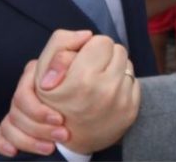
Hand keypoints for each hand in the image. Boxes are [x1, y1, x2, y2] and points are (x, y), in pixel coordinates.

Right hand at [0, 28, 93, 156]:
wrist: (88, 112)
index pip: (23, 93)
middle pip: (16, 111)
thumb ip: (77, 48)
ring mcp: (16, 111)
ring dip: (29, 139)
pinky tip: (14, 153)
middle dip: (38, 126)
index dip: (39, 108)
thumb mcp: (80, 64)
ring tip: (51, 147)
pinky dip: (4, 144)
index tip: (60, 119)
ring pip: (8, 125)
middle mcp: (24, 93)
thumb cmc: (79, 85)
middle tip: (62, 134)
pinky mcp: (13, 129)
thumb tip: (85, 35)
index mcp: (35, 78)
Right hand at [37, 34, 140, 153]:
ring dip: (114, 69)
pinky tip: (107, 95)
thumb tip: (87, 34)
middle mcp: (106, 91)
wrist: (66, 141)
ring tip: (98, 83)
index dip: (90, 48)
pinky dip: (122, 84)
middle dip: (105, 57)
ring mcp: (121, 102)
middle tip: (91, 71)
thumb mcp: (42, 70)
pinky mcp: (131, 111)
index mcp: (83, 79)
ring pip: (127, 64)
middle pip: (118, 50)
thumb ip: (60, 42)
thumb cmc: (53, 100)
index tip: (82, 61)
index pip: (101, 40)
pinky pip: (134, 82)